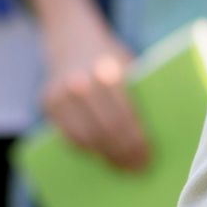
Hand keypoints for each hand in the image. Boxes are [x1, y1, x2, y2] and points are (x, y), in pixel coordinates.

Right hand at [37, 0, 149, 172]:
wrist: (73, 37)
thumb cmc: (110, 56)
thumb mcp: (127, 64)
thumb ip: (135, 92)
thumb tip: (159, 134)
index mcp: (106, 72)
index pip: (123, 117)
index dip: (135, 143)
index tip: (147, 159)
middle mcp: (80, 83)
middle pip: (105, 131)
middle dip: (123, 154)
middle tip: (137, 169)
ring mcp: (60, 94)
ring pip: (85, 138)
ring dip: (105, 157)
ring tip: (121, 167)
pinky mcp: (47, 102)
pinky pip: (68, 136)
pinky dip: (86, 149)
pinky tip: (101, 156)